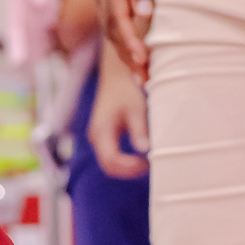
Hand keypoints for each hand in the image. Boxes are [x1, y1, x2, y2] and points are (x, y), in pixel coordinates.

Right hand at [88, 44, 149, 178]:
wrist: (116, 73)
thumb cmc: (127, 88)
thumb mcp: (136, 108)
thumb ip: (139, 130)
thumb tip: (145, 151)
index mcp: (101, 130)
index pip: (111, 160)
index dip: (129, 167)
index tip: (147, 164)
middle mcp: (96, 136)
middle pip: (108, 166)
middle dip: (128, 170)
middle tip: (149, 166)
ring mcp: (98, 137)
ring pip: (109, 162)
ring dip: (127, 167)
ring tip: (147, 162)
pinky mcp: (104, 135)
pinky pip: (111, 155)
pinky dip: (125, 160)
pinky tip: (141, 156)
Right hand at [93, 0, 161, 75]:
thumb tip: (145, 13)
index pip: (118, 21)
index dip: (131, 43)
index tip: (143, 60)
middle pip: (114, 34)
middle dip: (129, 59)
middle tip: (146, 81)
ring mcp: (106, 0)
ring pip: (115, 35)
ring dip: (128, 57)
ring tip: (143, 78)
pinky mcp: (114, 1)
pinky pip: (118, 28)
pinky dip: (129, 45)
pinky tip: (140, 58)